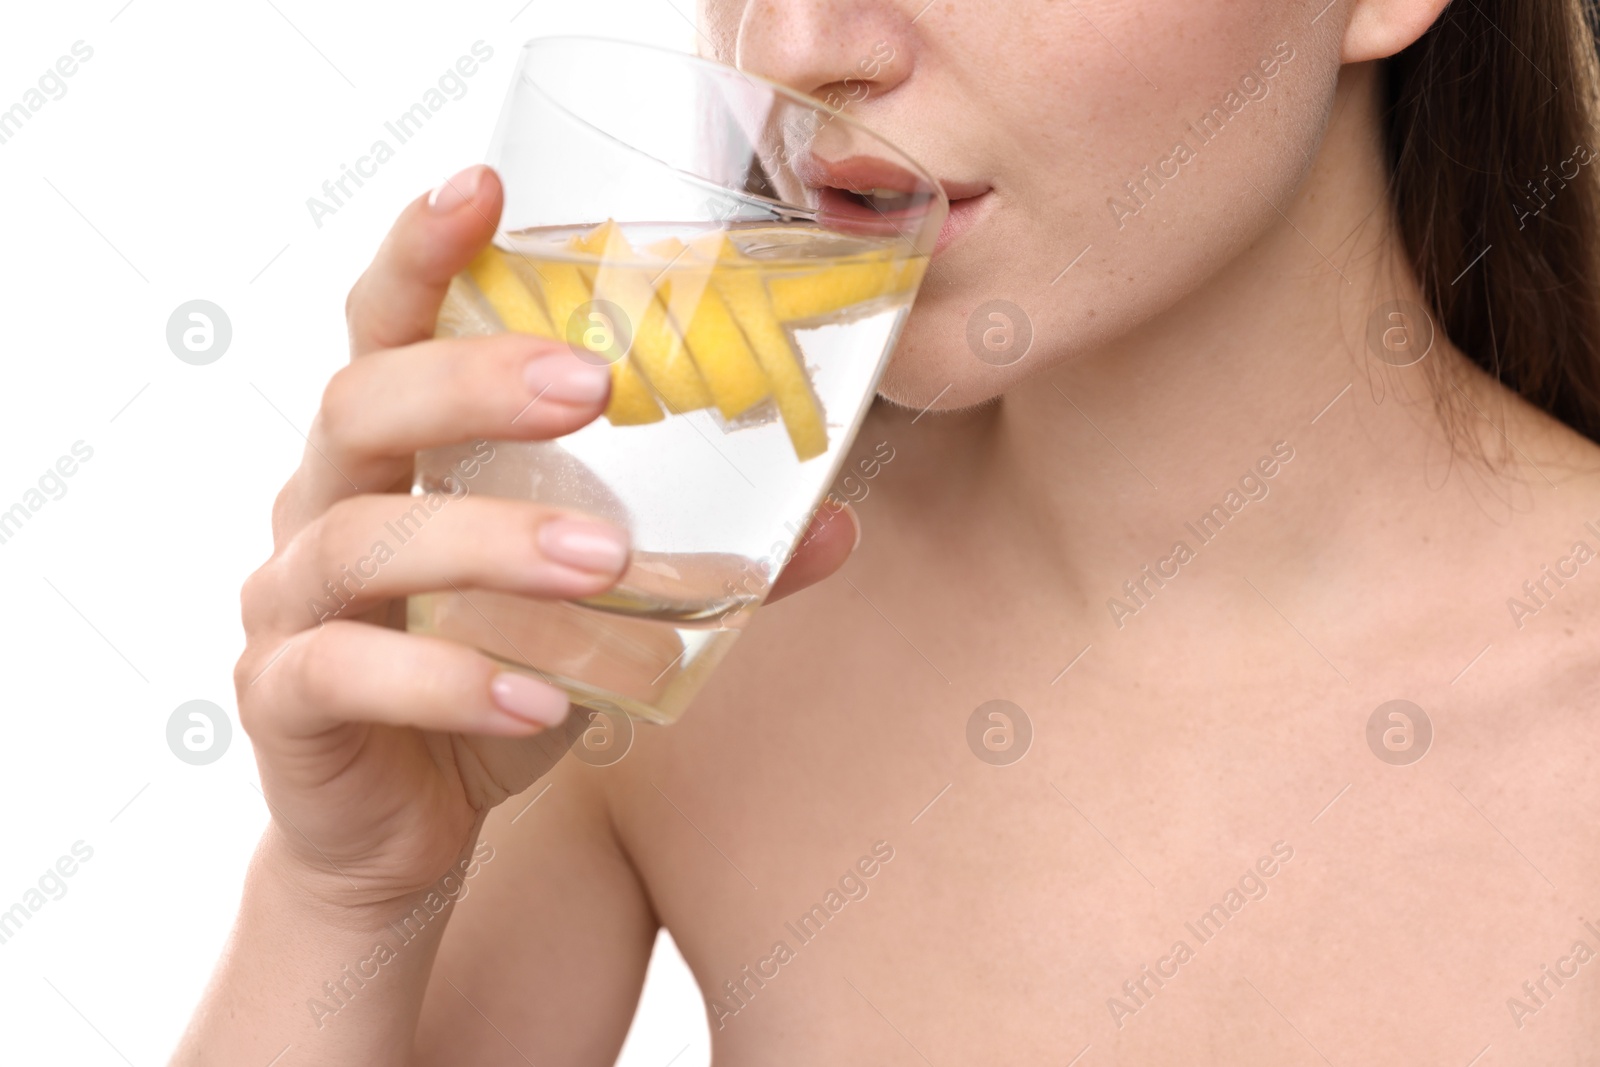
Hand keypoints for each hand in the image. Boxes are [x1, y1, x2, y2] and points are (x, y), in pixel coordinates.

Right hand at [233, 165, 856, 907]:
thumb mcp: (595, 614)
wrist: (405, 831)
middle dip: (470, 380)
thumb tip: (832, 524)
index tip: (486, 184)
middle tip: (590, 384)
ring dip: (489, 541)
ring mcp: (287, 604)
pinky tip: (540, 699)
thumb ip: (697, 562)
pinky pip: (345, 675)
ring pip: (362, 539)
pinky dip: (448, 681)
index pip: (388, 328)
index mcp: (393, 456)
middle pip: (360, 402)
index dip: (423, 253)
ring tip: (604, 563)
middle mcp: (322, 505)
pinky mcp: (283, 701)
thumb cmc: (493, 678)